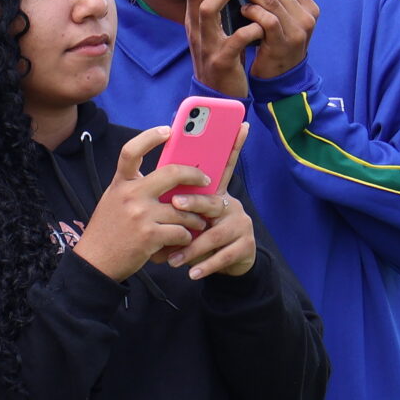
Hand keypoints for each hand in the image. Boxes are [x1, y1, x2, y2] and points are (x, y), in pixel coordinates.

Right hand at [73, 128, 207, 280]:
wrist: (95, 262)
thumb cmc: (109, 230)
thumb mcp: (115, 201)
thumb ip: (135, 187)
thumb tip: (170, 178)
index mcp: (120, 183)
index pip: (132, 151)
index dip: (150, 136)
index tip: (168, 130)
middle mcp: (130, 195)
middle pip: (171, 173)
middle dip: (195, 175)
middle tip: (205, 180)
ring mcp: (140, 216)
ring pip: (183, 209)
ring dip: (196, 217)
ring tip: (199, 221)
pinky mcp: (149, 237)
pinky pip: (180, 232)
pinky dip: (186, 237)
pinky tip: (184, 239)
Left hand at [165, 123, 256, 277]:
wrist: (226, 265)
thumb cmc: (198, 234)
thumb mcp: (188, 218)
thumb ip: (177, 203)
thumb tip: (154, 189)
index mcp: (215, 193)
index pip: (225, 163)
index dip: (235, 145)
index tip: (241, 126)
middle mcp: (230, 204)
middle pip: (213, 201)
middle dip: (194, 203)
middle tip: (176, 205)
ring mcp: (240, 224)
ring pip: (216, 233)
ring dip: (193, 247)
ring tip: (174, 258)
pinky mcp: (245, 246)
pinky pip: (224, 256)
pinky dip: (205, 266)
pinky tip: (192, 273)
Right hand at [182, 0, 264, 98]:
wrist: (219, 99)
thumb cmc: (223, 61)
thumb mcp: (217, 34)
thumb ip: (221, 12)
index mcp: (197, 23)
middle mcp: (197, 31)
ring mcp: (207, 46)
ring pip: (207, 12)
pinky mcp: (221, 62)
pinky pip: (234, 42)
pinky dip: (248, 30)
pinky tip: (260, 25)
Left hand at [223, 0, 316, 79]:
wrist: (280, 79)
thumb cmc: (274, 43)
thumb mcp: (280, 17)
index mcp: (307, 6)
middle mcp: (307, 16)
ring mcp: (297, 31)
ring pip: (271, 1)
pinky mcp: (283, 44)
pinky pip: (268, 21)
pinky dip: (253, 12)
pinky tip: (241, 7)